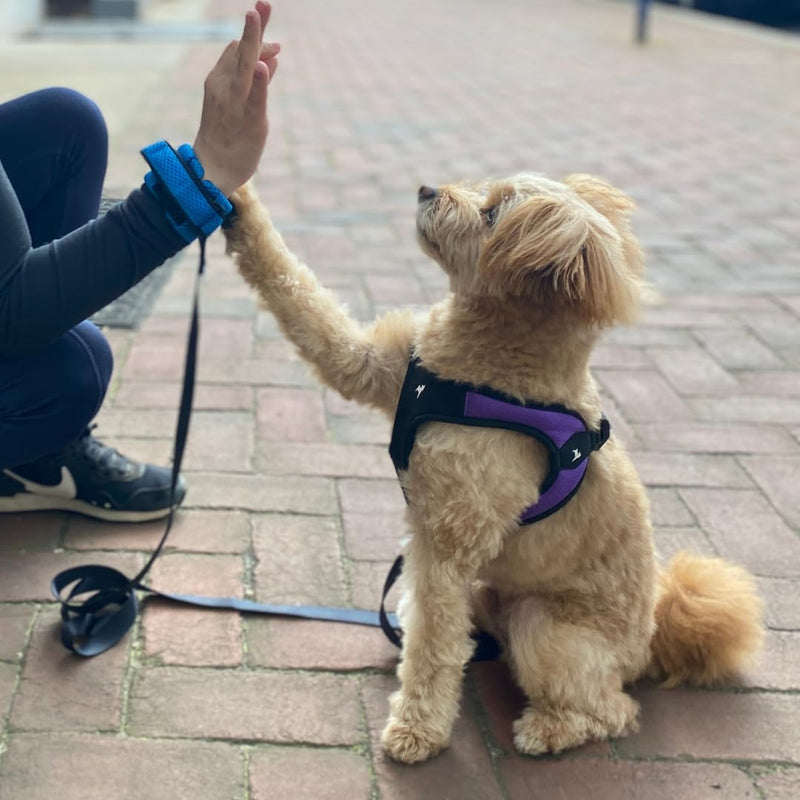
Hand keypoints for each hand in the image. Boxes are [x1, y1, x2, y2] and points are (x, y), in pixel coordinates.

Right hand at [192, 1, 278, 196]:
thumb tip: (273, 58)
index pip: (237, 50)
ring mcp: (235, 102)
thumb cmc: (226, 137)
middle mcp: (225, 87)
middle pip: (241, 50)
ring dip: (252, 41)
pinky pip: (255, 98)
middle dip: (253, 26)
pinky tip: (266, 66)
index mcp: (220, 80)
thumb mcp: (241, 104)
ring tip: (258, 15)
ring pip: (245, 67)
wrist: (210, 170)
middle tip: (264, 2)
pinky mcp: (249, 120)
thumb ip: (259, 82)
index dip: (254, 35)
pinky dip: (260, 82)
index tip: (266, 23)